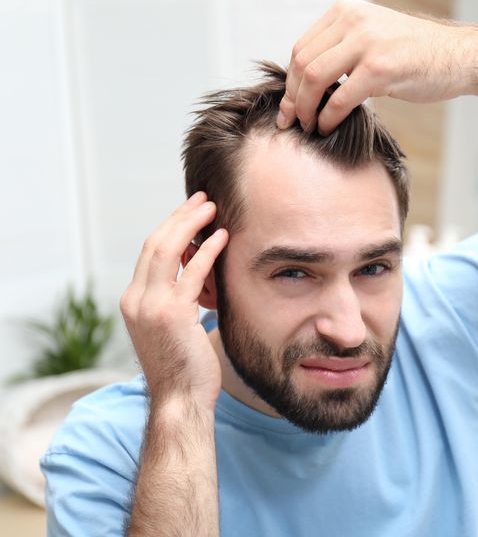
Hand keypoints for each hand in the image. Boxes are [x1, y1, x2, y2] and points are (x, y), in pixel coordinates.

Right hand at [120, 192, 228, 411]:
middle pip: (156, 244)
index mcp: (133, 301)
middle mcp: (136, 300)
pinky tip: (222, 238)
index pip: (149, 252)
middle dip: (180, 217)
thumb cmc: (184, 367)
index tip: (191, 211)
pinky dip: (207, 251)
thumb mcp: (172, 327)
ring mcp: (151, 307)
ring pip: (168, 251)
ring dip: (191, 225)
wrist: (180, 401)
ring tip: (212, 208)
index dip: (171, 227)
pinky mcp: (172, 315)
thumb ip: (177, 300)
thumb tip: (198, 275)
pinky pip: (192, 273)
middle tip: (202, 199)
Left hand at [278, 0, 469, 134]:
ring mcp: (367, 43)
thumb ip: (342, 47)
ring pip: (315, 79)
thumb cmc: (415, 53)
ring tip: (309, 126)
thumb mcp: (373, 35)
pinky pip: (340, 98)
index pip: (302, 47)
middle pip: (303, 63)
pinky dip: (328, 118)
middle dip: (293, 98)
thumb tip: (307, 80)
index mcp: (346, 10)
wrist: (458, 56)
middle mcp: (353, 21)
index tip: (289, 105)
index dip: (291, 82)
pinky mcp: (380, 69)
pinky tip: (328, 128)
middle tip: (292, 122)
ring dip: (306, 109)